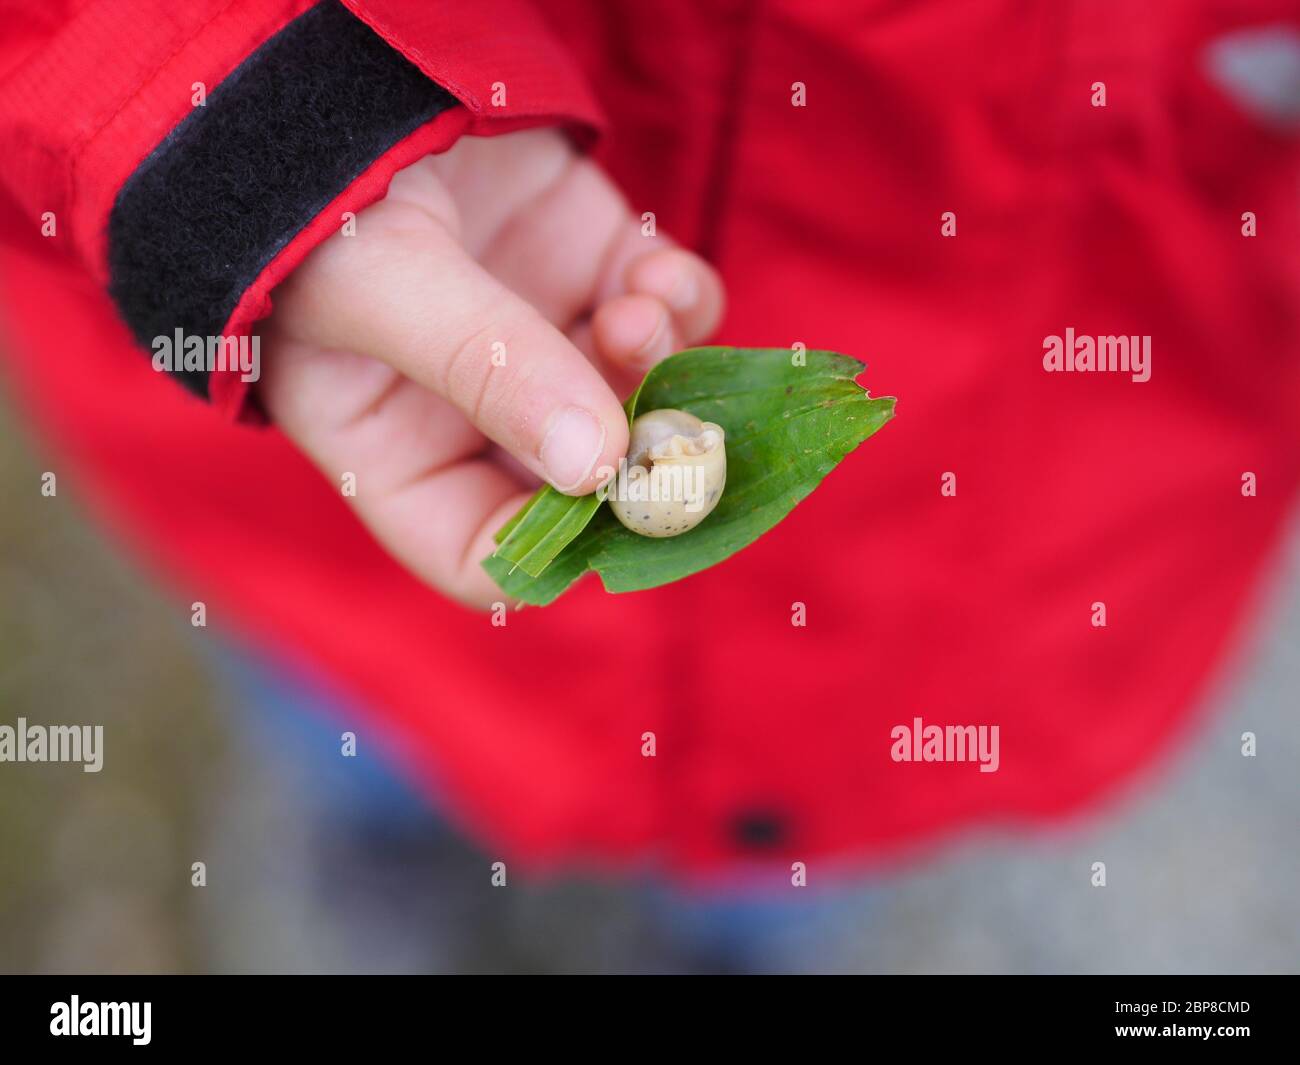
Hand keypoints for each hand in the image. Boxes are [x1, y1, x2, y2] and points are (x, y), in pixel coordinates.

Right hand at [260, 129, 724, 607]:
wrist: (345, 65)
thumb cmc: (320, 193)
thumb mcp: (384, 283)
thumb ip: (490, 369)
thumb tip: (601, 465)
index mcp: (398, 455)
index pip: (485, 555)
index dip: (556, 550)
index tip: (612, 499)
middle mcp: (478, 421)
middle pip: (587, 493)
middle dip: (640, 460)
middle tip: (676, 429)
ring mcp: (545, 351)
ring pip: (643, 406)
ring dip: (661, 372)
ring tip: (634, 312)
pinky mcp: (593, 277)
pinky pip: (668, 322)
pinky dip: (681, 304)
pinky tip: (649, 268)